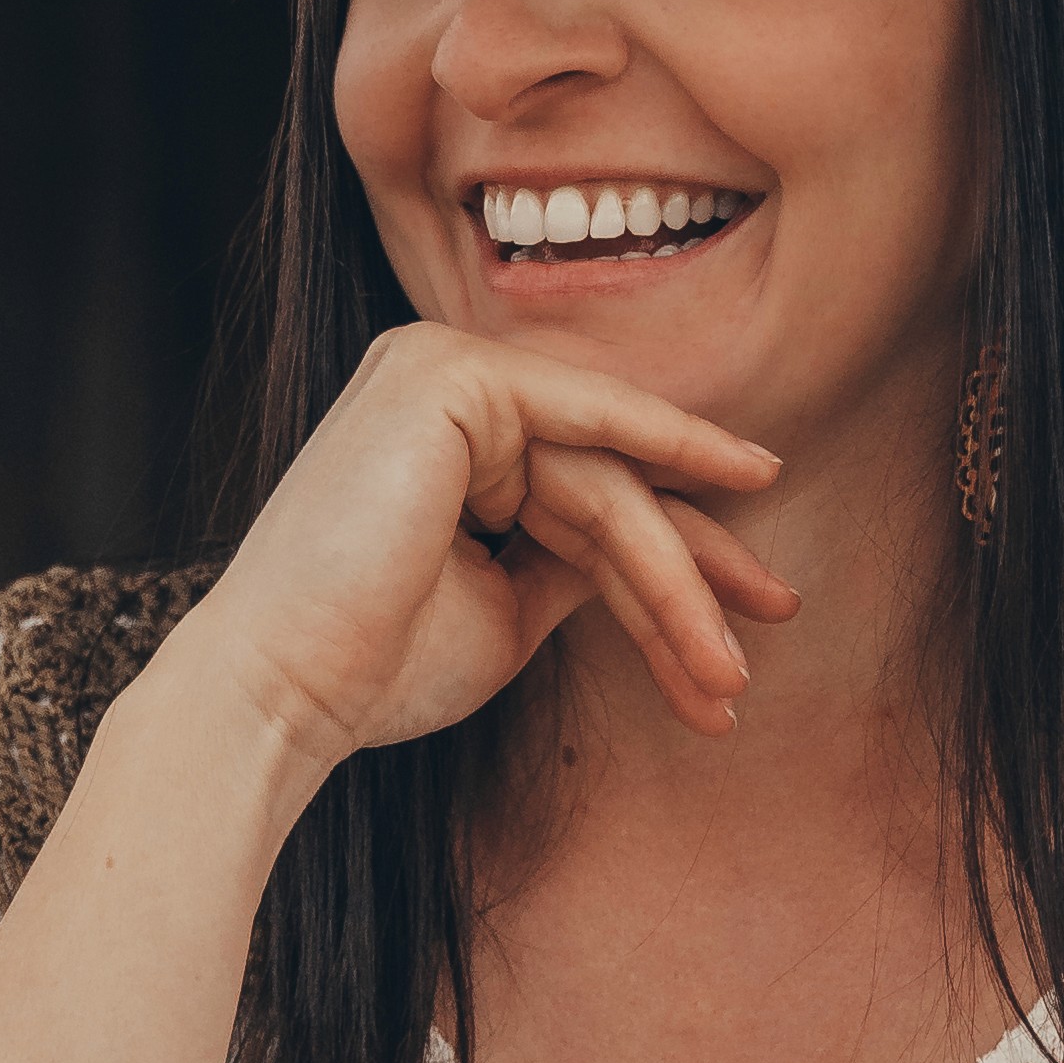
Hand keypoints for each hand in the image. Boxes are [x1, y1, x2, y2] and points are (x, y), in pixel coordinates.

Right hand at [184, 323, 796, 781]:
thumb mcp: (506, 610)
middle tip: (780, 616)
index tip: (748, 620)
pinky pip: (587, 429)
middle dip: (697, 562)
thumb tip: (662, 554)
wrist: (283, 693)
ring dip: (679, 576)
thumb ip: (577, 564)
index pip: (583, 494)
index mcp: (442, 438)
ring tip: (729, 666)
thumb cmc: (374, 668)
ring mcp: (438, 369)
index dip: (673, 559)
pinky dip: (667, 461)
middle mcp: (438, 386)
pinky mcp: (446, 377)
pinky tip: (746, 485)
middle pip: (606, 481)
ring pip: (604, 479)